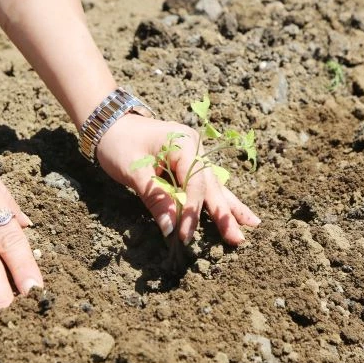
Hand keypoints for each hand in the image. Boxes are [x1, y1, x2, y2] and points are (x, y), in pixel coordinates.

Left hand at [96, 113, 260, 244]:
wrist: (111, 124)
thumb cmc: (119, 144)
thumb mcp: (133, 170)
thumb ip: (155, 198)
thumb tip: (170, 228)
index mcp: (183, 143)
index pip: (195, 183)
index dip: (191, 211)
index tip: (184, 235)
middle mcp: (195, 147)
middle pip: (211, 186)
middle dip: (224, 213)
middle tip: (238, 238)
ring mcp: (194, 155)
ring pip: (214, 186)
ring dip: (229, 208)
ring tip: (252, 225)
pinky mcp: (189, 165)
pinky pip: (205, 186)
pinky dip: (218, 201)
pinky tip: (238, 214)